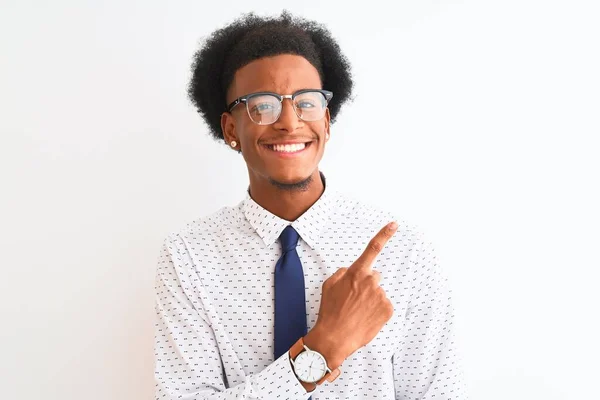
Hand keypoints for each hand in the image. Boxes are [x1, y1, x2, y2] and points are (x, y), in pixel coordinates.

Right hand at [304, 221, 397, 368]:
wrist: (334, 338)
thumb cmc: (330, 312)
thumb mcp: (328, 285)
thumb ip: (343, 272)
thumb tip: (352, 270)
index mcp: (356, 273)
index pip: (372, 248)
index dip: (384, 234)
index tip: (394, 224)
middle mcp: (371, 282)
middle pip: (374, 276)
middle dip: (366, 284)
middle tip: (354, 300)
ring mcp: (381, 296)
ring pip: (378, 292)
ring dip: (370, 300)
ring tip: (357, 312)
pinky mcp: (387, 310)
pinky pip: (384, 306)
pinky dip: (376, 311)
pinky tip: (365, 318)